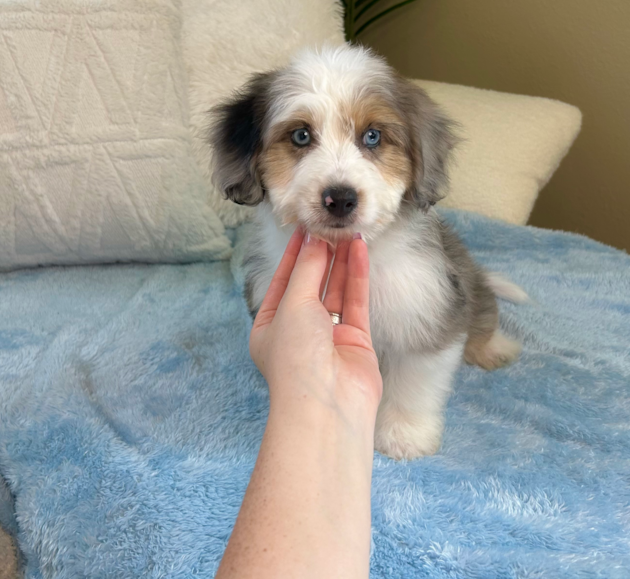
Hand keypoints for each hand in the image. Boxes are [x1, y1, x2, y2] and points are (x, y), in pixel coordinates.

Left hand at [250, 229, 381, 418]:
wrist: (327, 405)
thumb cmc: (296, 357)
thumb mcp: (293, 304)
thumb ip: (307, 269)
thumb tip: (315, 240)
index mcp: (270, 326)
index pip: (282, 281)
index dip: (293, 254)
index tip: (304, 227)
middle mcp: (298, 331)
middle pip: (310, 284)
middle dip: (320, 255)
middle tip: (331, 225)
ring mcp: (329, 336)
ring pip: (335, 290)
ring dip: (341, 262)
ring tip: (349, 231)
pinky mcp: (356, 340)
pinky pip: (356, 301)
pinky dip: (357, 276)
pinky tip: (359, 250)